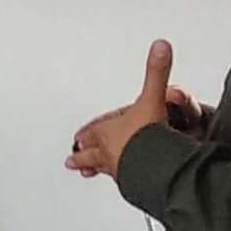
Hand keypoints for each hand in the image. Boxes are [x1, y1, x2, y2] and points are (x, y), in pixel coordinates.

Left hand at [68, 41, 181, 177]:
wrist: (155, 166)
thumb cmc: (147, 136)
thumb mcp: (152, 98)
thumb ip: (156, 72)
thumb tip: (160, 45)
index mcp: (109, 132)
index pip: (93, 131)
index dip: (87, 133)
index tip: (79, 136)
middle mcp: (109, 152)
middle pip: (90, 154)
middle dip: (81, 156)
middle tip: (71, 161)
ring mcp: (119, 170)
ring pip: (101, 169)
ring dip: (95, 169)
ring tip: (87, 172)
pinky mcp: (133, 184)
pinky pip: (122, 182)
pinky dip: (121, 181)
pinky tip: (122, 184)